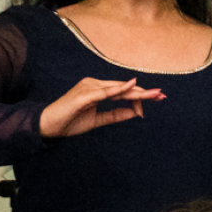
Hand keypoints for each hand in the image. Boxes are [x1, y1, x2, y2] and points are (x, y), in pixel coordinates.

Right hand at [38, 76, 165, 140]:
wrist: (49, 127)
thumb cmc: (70, 122)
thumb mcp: (97, 120)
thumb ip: (115, 115)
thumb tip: (134, 112)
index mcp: (97, 89)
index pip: (123, 91)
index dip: (141, 95)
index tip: (157, 98)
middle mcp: (94, 84)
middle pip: (124, 88)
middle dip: (144, 92)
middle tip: (162, 95)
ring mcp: (89, 87)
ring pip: (118, 89)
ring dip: (137, 93)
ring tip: (154, 95)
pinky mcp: (84, 95)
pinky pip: (104, 92)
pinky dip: (119, 89)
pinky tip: (132, 87)